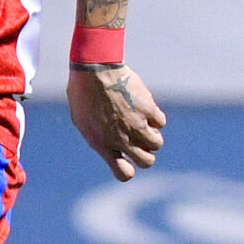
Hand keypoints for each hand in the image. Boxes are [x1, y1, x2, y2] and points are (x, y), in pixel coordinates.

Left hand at [68, 64, 166, 180]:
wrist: (94, 70)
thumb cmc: (83, 93)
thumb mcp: (83, 120)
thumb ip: (98, 137)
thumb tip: (111, 145)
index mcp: (102, 144)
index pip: (124, 173)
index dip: (129, 169)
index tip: (128, 159)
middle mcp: (121, 139)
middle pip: (147, 161)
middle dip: (145, 153)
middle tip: (138, 140)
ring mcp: (136, 124)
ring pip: (157, 143)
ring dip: (152, 136)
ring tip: (142, 123)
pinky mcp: (147, 109)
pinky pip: (161, 122)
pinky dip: (155, 118)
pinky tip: (144, 108)